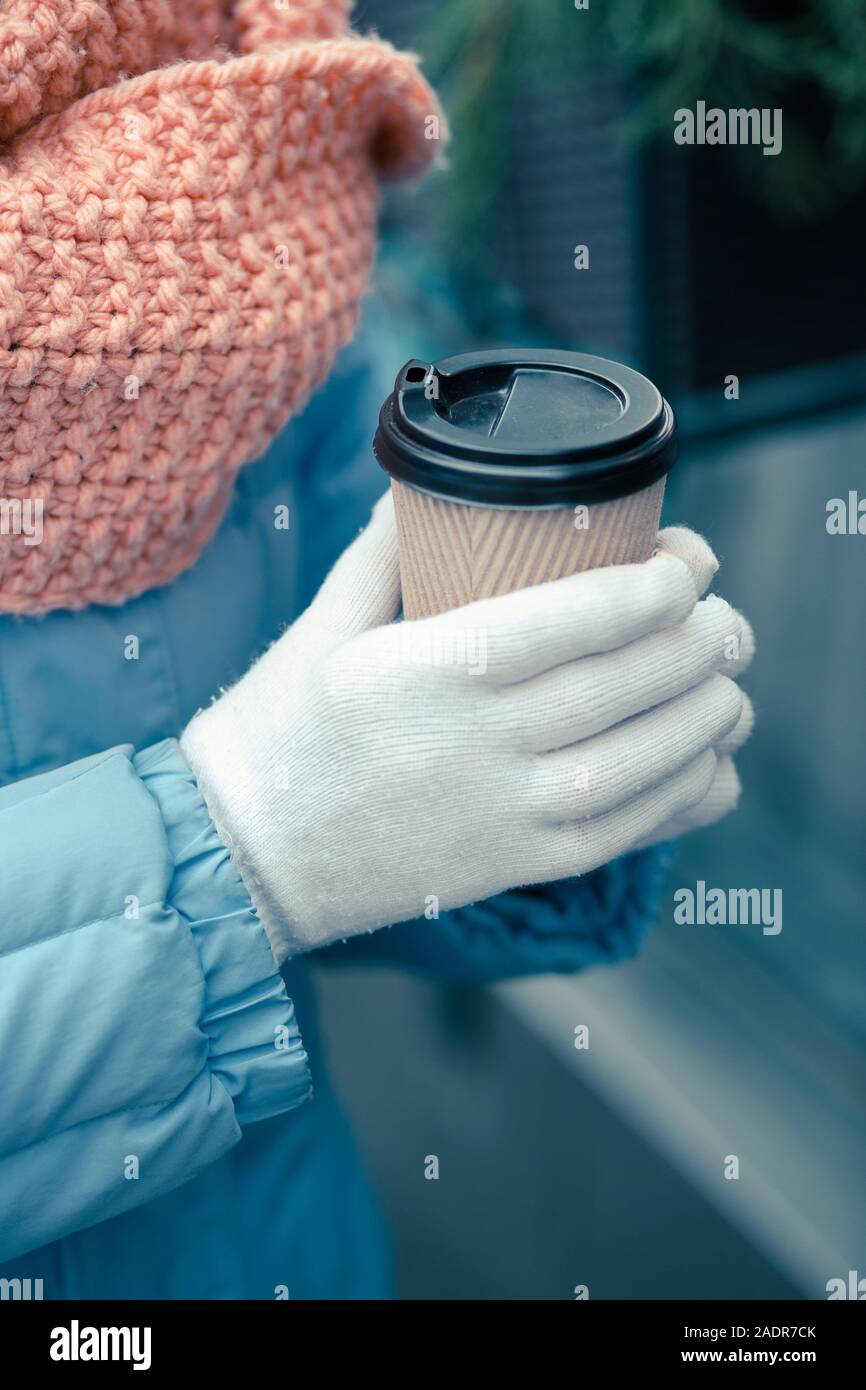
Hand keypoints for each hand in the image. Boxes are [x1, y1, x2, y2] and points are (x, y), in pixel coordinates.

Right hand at [181, 494, 752, 960]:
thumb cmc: (284, 727)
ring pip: (642, 762)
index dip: (653, 591)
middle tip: (726, 618)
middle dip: (700, 644)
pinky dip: (684, 798)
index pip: (574, 620)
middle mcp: (480, 743)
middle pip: (625, 685)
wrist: (248, 852)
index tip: (687, 565)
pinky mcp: (516, 865)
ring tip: (730, 686)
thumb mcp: (324, 620)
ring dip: (707, 718)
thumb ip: (387, 545)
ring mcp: (504, 813)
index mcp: (435, 669)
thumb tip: (434, 472)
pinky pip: (624, 834)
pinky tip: (710, 766)